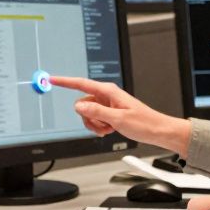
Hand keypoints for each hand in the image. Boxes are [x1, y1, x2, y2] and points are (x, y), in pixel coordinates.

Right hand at [49, 75, 191, 155]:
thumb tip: (79, 106)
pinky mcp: (110, 113)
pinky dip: (99, 127)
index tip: (52, 79)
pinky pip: (95, 119)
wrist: (158, 131)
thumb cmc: (144, 123)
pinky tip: (110, 130)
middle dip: (87, 118)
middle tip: (102, 126)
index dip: (65, 81)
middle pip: (82, 104)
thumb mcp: (118, 119)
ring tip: (109, 129)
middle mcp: (107, 96)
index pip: (81, 84)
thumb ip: (96, 112)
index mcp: (109, 91)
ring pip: (87, 114)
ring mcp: (108, 104)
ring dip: (94, 124)